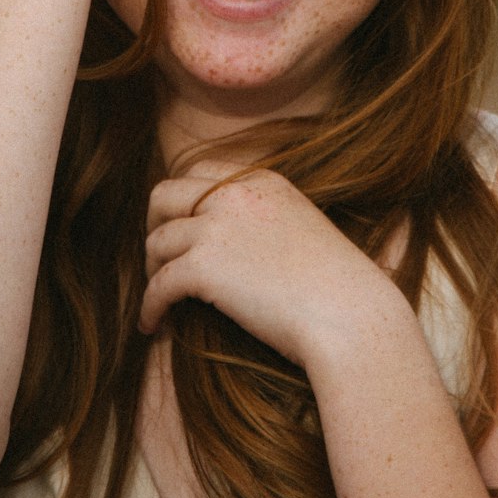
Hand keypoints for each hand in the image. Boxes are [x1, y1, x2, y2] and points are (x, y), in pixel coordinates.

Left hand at [140, 162, 400, 368]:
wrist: (349, 315)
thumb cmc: (339, 286)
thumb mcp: (303, 226)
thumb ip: (266, 219)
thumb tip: (238, 243)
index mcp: (261, 180)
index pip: (200, 172)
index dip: (182, 201)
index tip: (180, 228)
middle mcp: (233, 195)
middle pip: (164, 195)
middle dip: (155, 225)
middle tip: (161, 258)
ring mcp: (216, 228)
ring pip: (156, 241)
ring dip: (151, 270)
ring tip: (158, 298)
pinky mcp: (203, 267)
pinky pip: (158, 284)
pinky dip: (149, 306)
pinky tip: (153, 325)